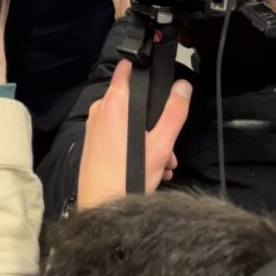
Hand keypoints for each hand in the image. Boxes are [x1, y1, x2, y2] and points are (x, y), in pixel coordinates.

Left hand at [76, 60, 191, 209]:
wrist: (100, 208)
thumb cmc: (128, 175)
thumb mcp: (160, 144)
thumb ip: (174, 112)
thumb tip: (183, 85)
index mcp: (115, 101)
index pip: (127, 67)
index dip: (144, 67)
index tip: (159, 78)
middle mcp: (100, 108)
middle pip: (132, 100)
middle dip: (154, 118)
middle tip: (169, 144)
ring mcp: (94, 126)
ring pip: (127, 120)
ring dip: (147, 137)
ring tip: (162, 164)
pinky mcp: (91, 143)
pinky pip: (116, 134)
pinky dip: (133, 145)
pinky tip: (147, 169)